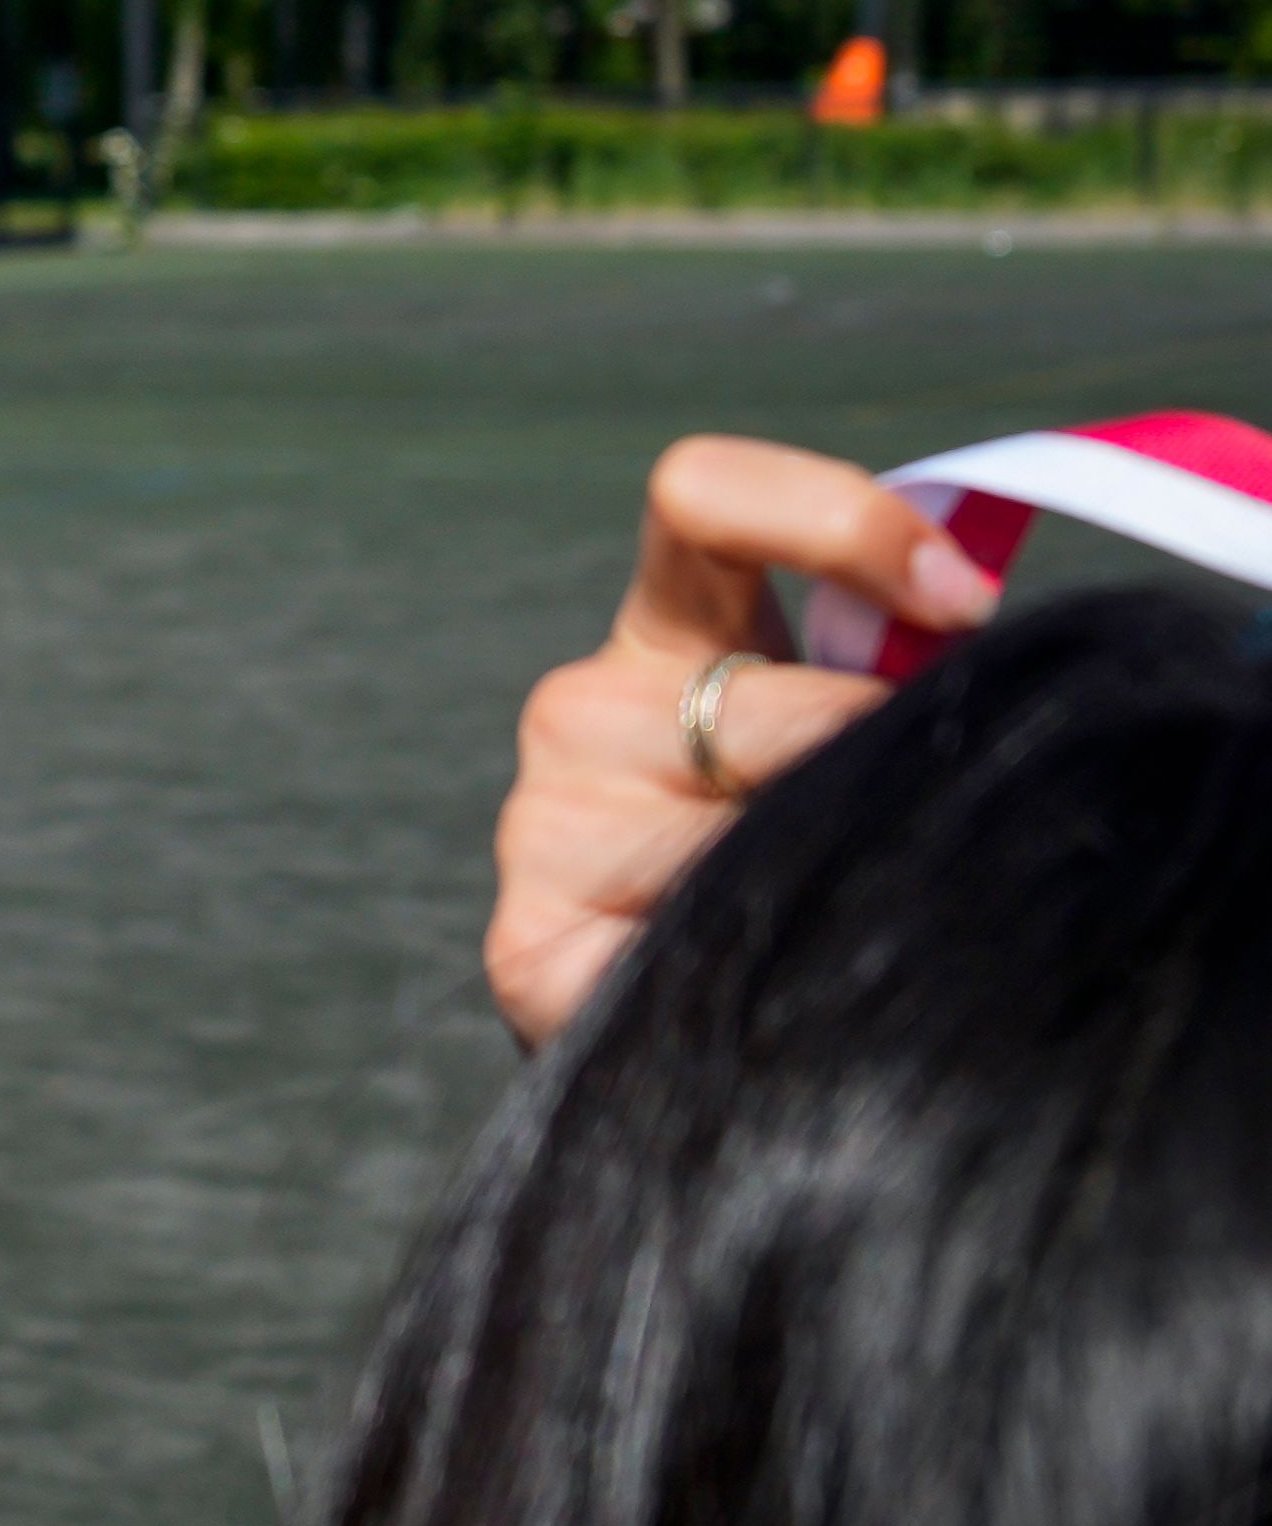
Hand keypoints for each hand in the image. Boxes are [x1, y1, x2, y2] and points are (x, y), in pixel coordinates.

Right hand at [486, 435, 992, 1043]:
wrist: (706, 1029)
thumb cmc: (810, 859)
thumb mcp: (853, 742)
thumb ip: (899, 683)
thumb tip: (998, 675)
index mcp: (666, 634)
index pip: (700, 497)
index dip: (838, 521)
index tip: (963, 605)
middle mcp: (582, 709)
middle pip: (761, 705)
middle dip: (870, 767)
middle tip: (926, 828)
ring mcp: (543, 824)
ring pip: (730, 835)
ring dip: (822, 879)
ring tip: (839, 924)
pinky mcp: (526, 943)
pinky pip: (680, 940)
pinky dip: (758, 967)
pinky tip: (768, 990)